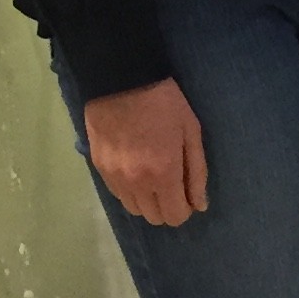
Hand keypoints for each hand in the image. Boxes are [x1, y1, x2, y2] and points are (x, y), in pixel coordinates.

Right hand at [83, 76, 208, 225]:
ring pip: (133, 209)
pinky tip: (134, 169)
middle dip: (167, 206)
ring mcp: (114, 177)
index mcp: (164, 174)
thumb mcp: (191, 132)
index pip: (174, 216)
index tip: (187, 194)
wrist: (121, 80)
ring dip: (147, 201)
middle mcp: (137, 183)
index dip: (184, 209)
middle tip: (172, 183)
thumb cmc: (165, 103)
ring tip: (152, 176)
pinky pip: (117, 194)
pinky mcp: (99, 168)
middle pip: (153, 217)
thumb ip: (197, 172)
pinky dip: (129, 190)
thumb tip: (199, 204)